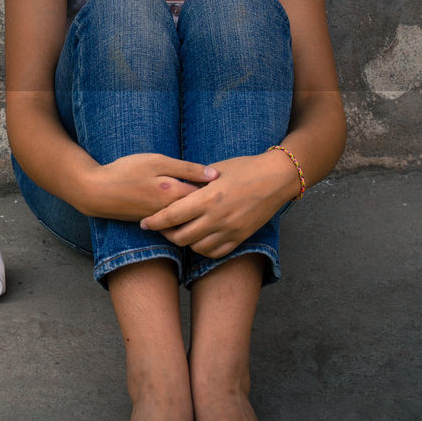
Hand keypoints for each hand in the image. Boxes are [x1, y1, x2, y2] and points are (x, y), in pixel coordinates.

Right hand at [82, 153, 216, 220]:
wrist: (96, 193)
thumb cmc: (126, 171)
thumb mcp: (156, 161)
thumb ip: (186, 168)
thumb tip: (214, 175)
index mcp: (175, 194)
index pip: (208, 196)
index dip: (221, 189)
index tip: (232, 182)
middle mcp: (172, 212)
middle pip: (201, 212)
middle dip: (215, 204)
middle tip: (228, 195)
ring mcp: (163, 220)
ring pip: (190, 219)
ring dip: (201, 213)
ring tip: (212, 204)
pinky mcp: (153, 223)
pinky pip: (176, 223)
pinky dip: (185, 217)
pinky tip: (189, 209)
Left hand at [139, 152, 295, 257]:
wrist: (277, 178)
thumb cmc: (244, 168)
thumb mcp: (216, 170)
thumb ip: (194, 181)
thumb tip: (173, 185)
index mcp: (208, 198)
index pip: (172, 215)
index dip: (154, 221)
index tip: (144, 222)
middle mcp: (217, 218)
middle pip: (181, 237)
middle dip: (166, 234)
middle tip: (161, 227)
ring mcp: (230, 230)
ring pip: (197, 248)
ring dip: (185, 242)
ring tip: (180, 231)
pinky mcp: (241, 237)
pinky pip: (216, 252)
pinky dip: (203, 249)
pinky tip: (199, 239)